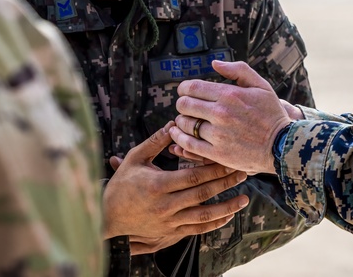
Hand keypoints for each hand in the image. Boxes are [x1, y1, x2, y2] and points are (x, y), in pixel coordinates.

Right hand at [103, 121, 249, 254]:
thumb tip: (174, 121)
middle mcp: (166, 205)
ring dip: (226, 207)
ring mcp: (169, 220)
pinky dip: (214, 224)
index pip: (193, 176)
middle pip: (202, 193)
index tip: (230, 159)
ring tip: (244, 198)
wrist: (108, 217)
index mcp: (158, 184)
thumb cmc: (122, 184)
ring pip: (203, 215)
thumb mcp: (135, 158)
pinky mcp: (171, 231)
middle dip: (225, 183)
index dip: (214, 169)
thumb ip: (156, 141)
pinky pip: (197, 229)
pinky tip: (228, 216)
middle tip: (243, 172)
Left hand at [171, 60, 291, 173]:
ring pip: (185, 124)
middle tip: (186, 106)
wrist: (282, 145)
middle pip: (185, 104)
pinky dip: (179, 138)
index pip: (192, 87)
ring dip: (181, 121)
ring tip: (185, 121)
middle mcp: (221, 113)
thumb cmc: (271, 114)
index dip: (184, 88)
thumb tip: (215, 63)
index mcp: (230, 94)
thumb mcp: (261, 85)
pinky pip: (188, 144)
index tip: (185, 91)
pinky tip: (179, 134)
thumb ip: (238, 70)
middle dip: (182, 103)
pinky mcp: (217, 153)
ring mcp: (218, 134)